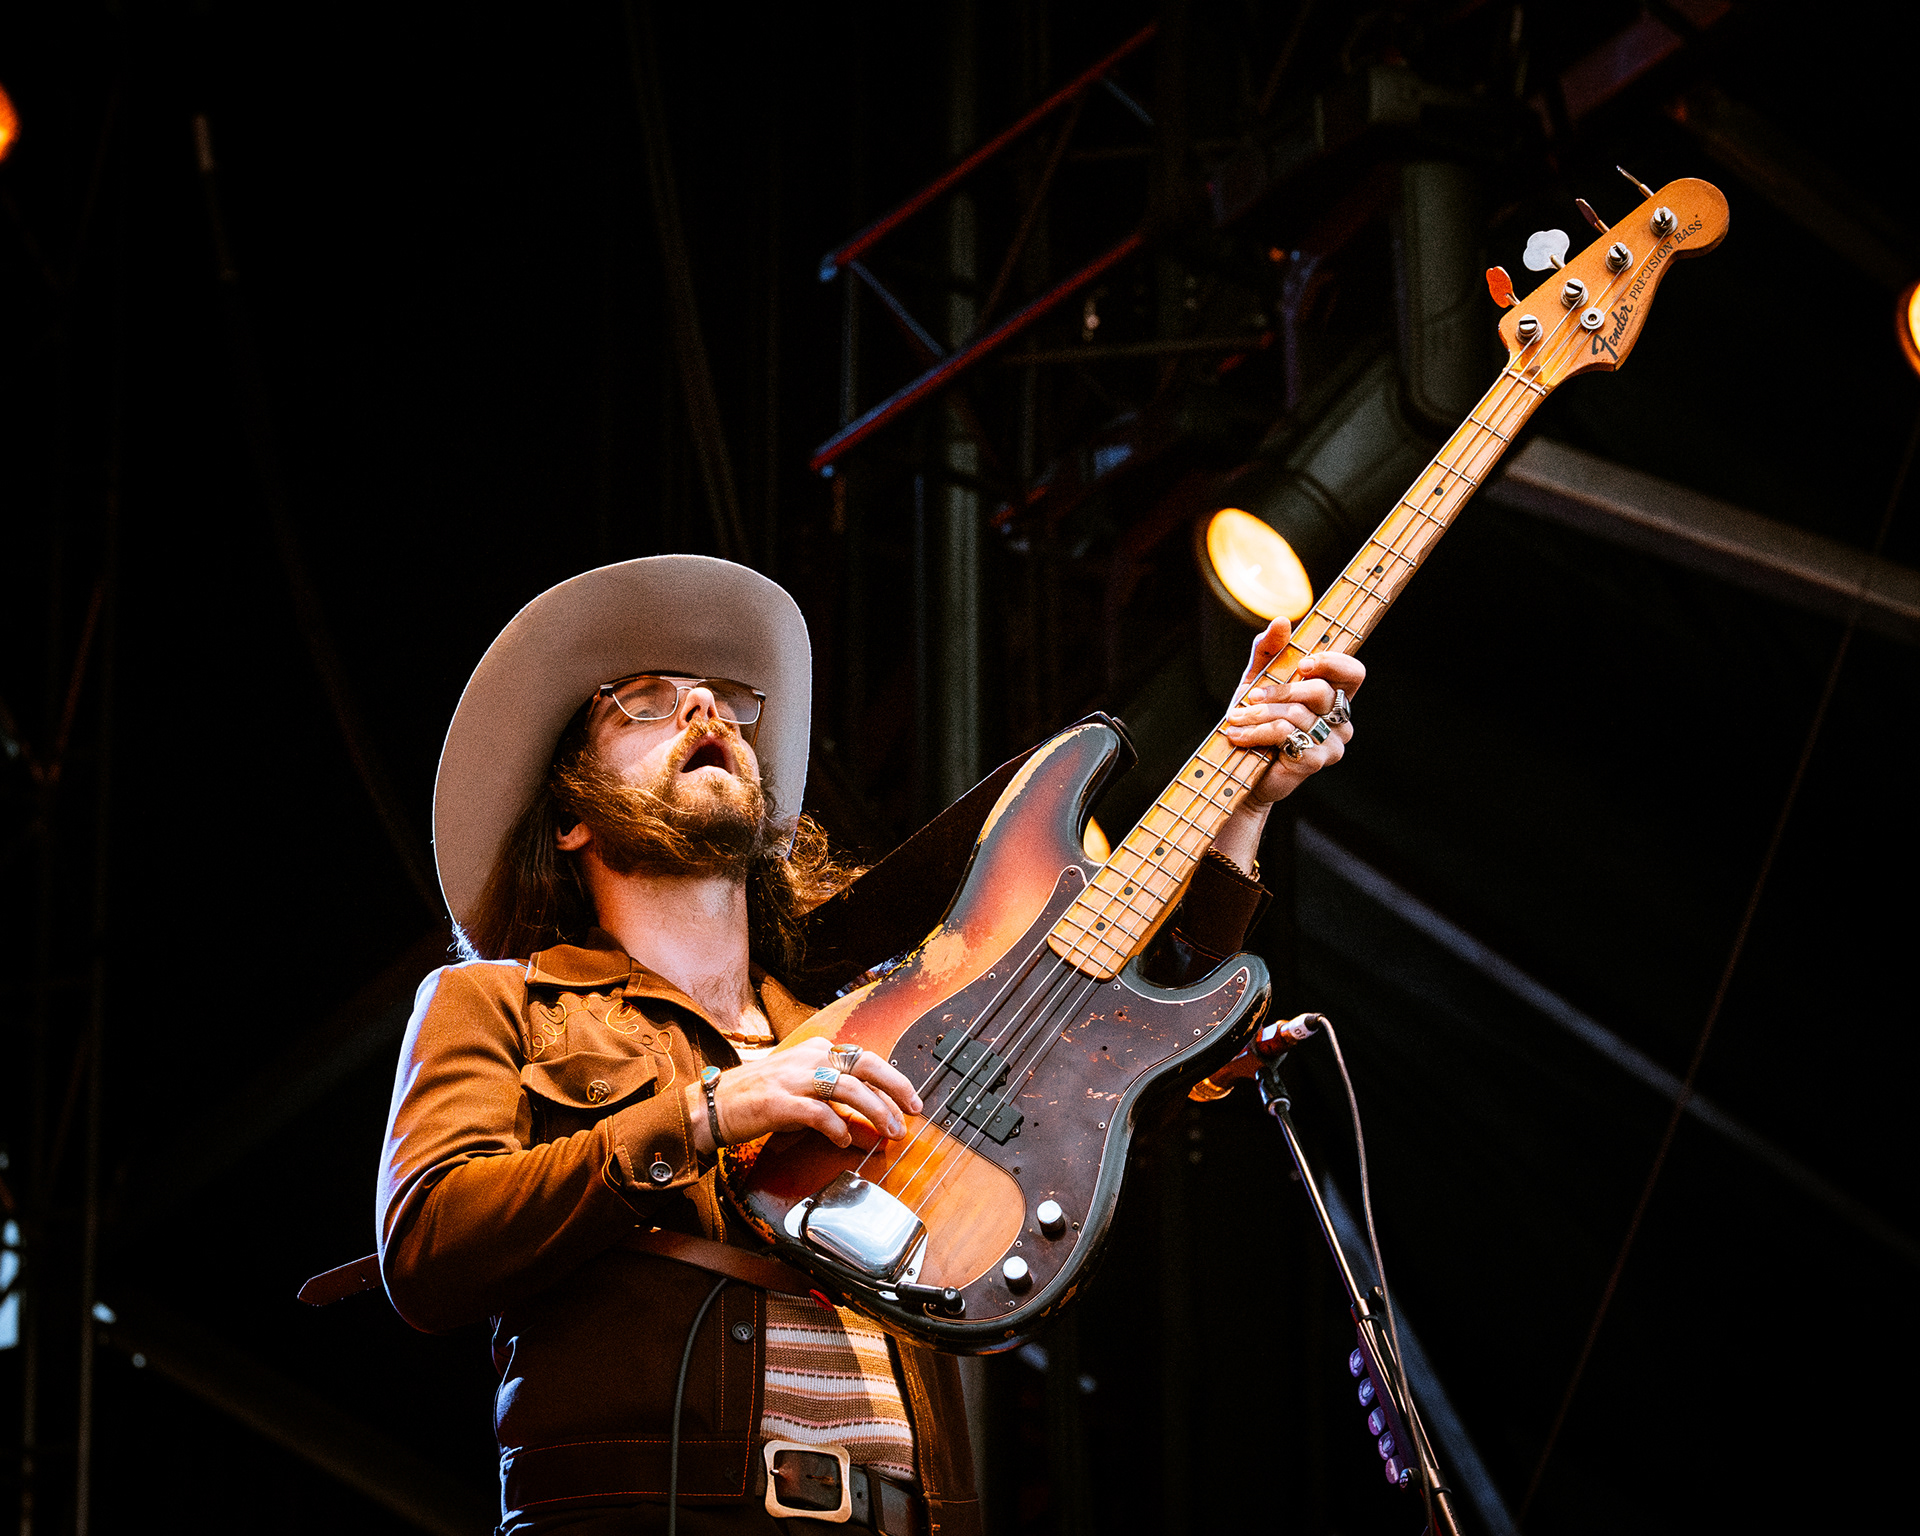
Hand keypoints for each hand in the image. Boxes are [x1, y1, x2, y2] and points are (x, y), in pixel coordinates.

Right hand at [686, 1037, 924, 1154]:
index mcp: (818, 1049)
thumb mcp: (803, 1084)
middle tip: (913, 1112)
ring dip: (875, 1112)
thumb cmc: (761, 1096)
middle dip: (895, 1089)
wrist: (715, 1104)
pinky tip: (842, 1142)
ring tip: (888, 1132)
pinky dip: (837, 1129)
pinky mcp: (780, 1102)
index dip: (894, 1080)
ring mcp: (795, 1078)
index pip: (866, 1059)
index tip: (911, 1101)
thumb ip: (835, 1092)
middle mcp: (810, 1057)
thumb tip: (872, 1111)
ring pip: (848, 1089)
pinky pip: (819, 1114)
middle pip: (865, 1066)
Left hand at [1222, 615, 1364, 802]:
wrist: (1240, 764)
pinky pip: (1287, 735)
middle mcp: (1340, 718)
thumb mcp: (1257, 679)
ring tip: (1235, 720)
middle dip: (1278, 691)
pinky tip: (1240, 737)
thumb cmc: (1254, 719)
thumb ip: (1269, 650)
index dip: (1333, 663)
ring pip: (1298, 714)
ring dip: (1259, 714)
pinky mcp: (1316, 760)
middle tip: (1249, 696)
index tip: (1302, 663)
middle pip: (1320, 691)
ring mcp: (1333, 742)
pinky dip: (1258, 732)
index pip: (1353, 672)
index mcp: (1334, 695)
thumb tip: (1282, 621)